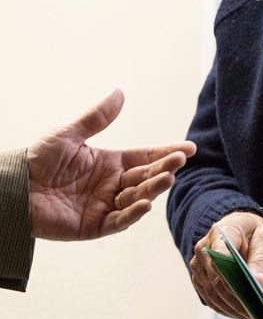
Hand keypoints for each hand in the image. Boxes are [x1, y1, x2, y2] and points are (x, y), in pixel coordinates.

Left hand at [27, 88, 195, 239]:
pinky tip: (145, 203)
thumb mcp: (70, 135)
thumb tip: (120, 92)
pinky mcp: (93, 226)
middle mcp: (112, 185)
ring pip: (137, 198)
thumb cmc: (37, 160)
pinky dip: (132, 213)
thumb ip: (97, 117)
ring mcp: (104, 206)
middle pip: (146, 176)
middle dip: (164, 169)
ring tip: (165, 179)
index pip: (145, 156)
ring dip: (153, 189)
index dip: (166, 152)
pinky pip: (118, 220)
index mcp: (110, 163)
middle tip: (179, 161)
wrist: (12, 189)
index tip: (189, 148)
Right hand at [189, 211, 262, 318]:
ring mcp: (198, 265)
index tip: (251, 293)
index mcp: (222, 232)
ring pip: (213, 294)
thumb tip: (261, 283)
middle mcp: (204, 249)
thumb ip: (261, 260)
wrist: (239, 228)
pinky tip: (241, 313)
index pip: (221, 257)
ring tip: (253, 316)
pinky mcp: (199, 279)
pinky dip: (226, 308)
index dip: (233, 278)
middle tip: (257, 312)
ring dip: (232, 308)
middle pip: (217, 281)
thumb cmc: (252, 232)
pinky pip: (211, 298)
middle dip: (237, 299)